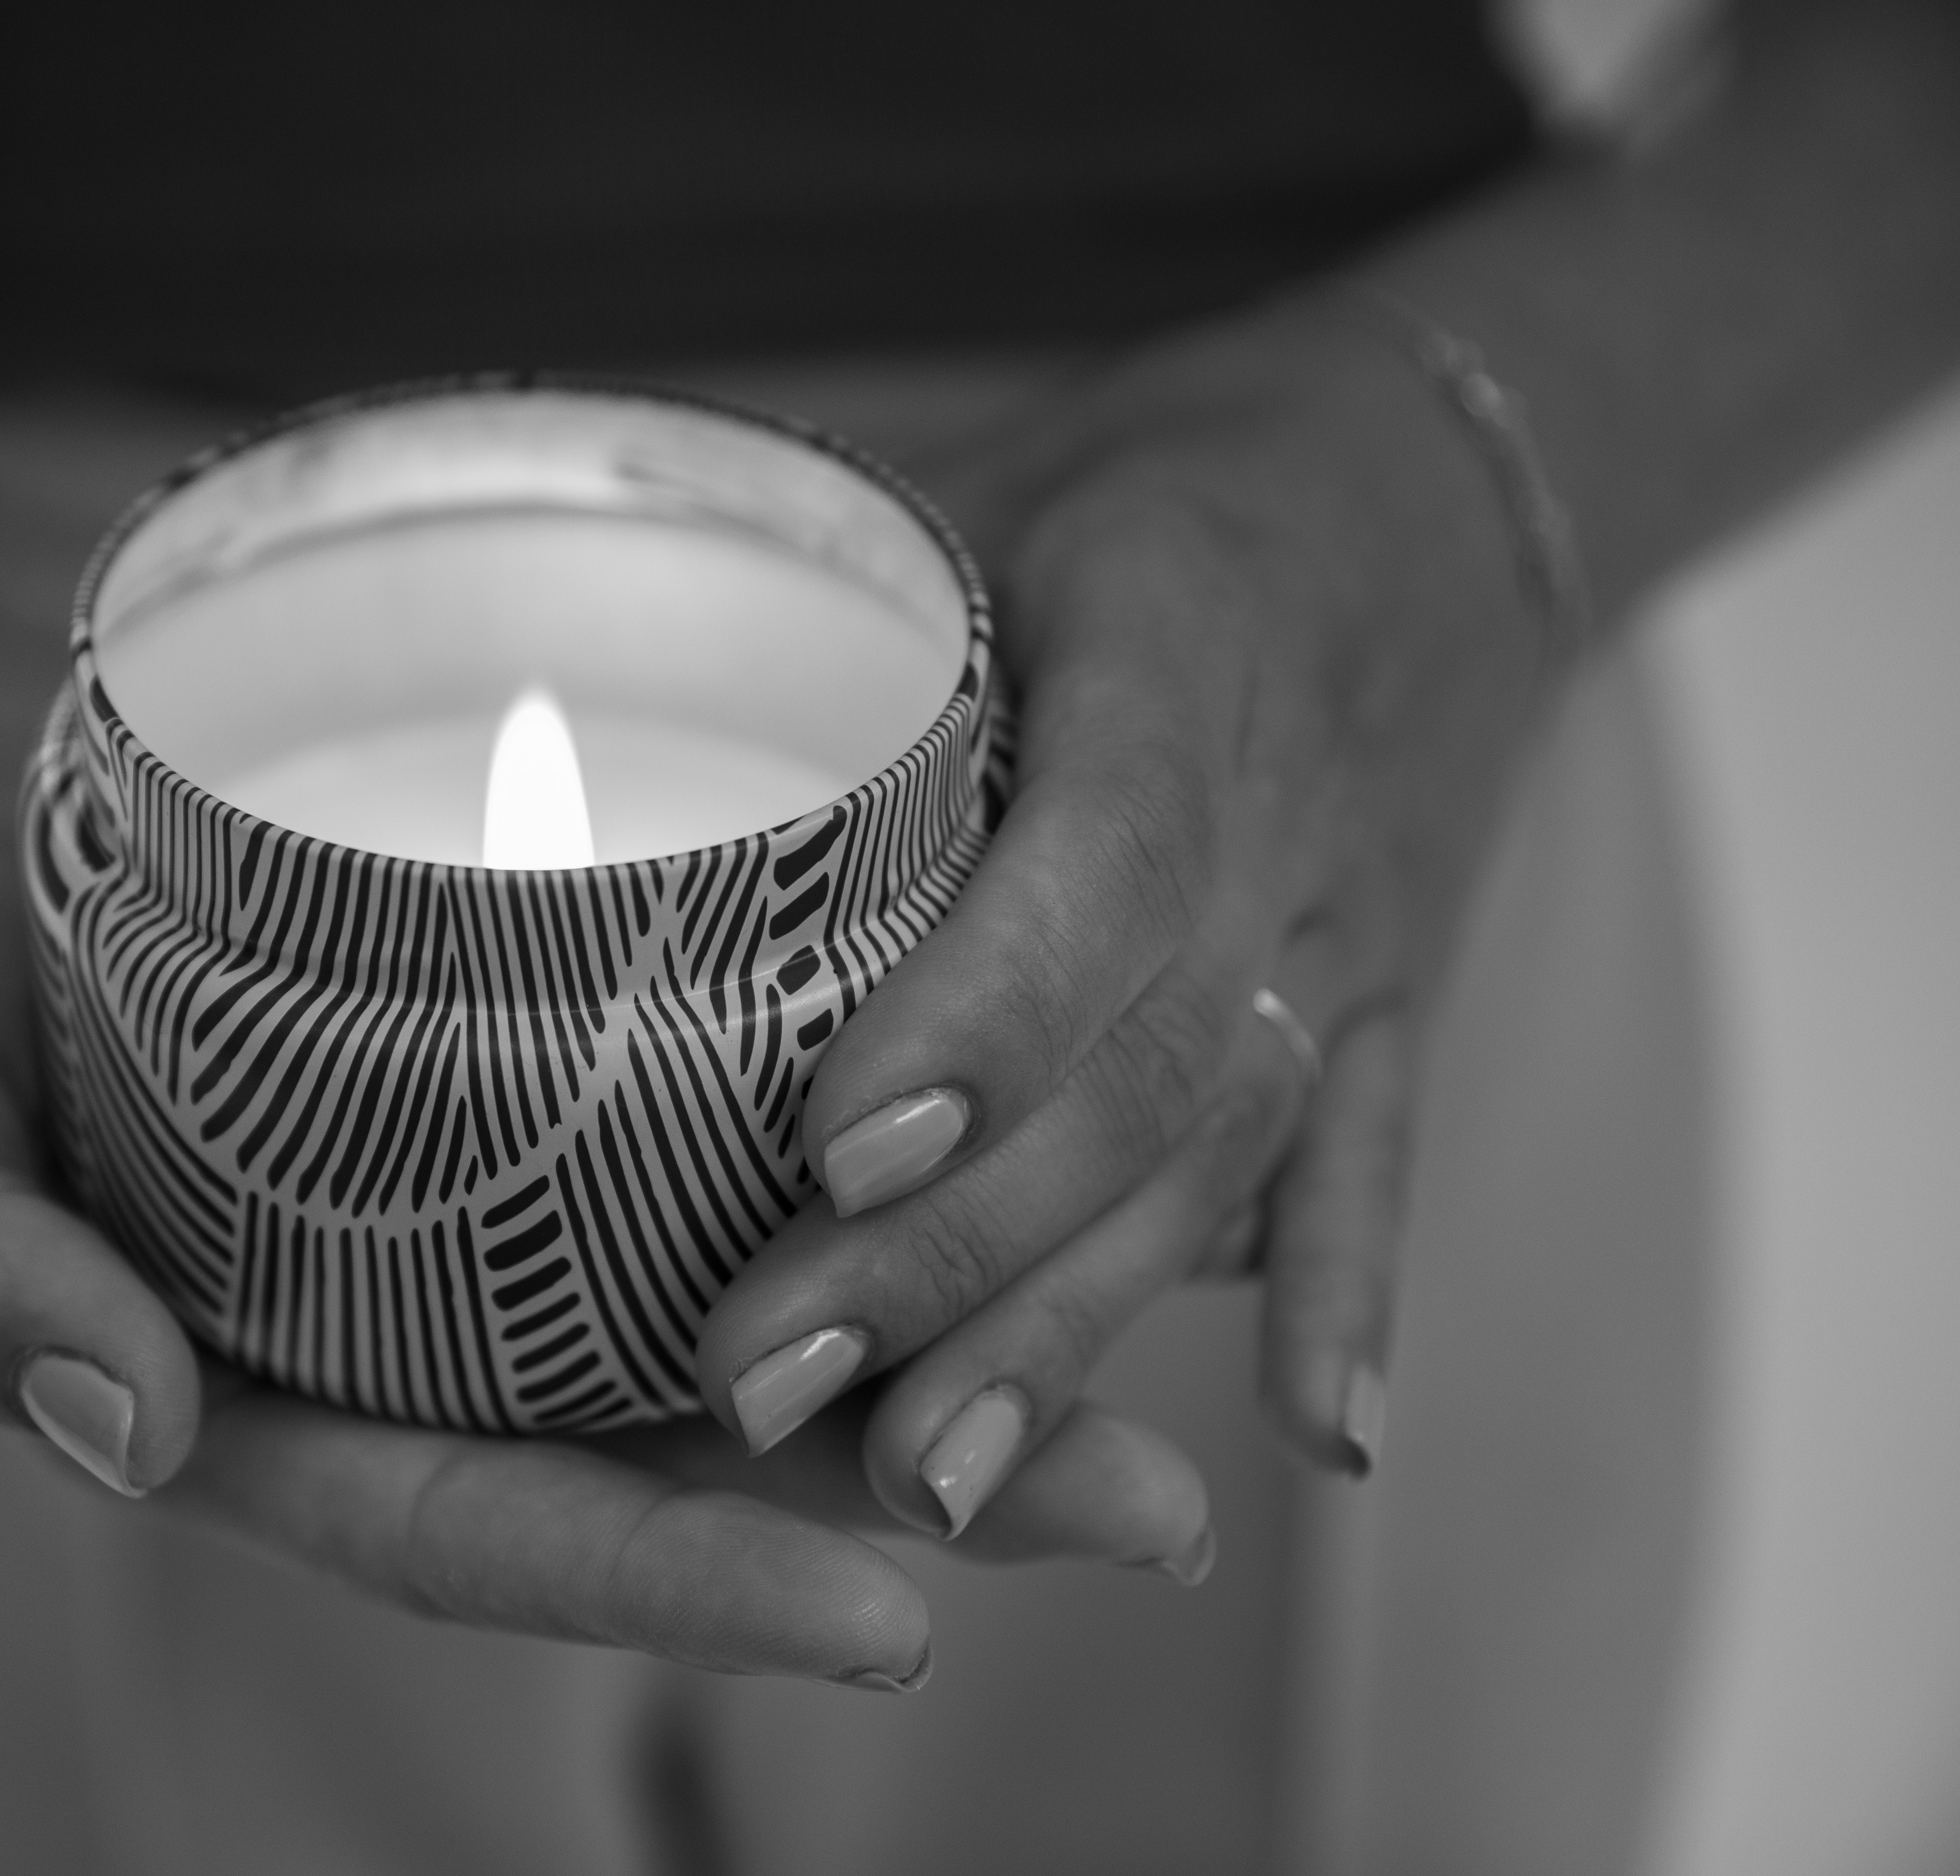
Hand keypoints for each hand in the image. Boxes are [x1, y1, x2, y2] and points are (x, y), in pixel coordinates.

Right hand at [0, 400, 1216, 1691]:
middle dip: (909, 1490)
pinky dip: (882, 1153)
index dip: (680, 1580)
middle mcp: (403, 1329)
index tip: (894, 1611)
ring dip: (956, 1328)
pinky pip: (722, 1136)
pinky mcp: (525, 1069)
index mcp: (265, 1398)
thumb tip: (123, 1430)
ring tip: (1185, 1336)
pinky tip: (1047, 1130)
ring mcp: (477, 1207)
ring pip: (743, 1303)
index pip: (492, 1527)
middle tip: (1146, 1505)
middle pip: (673, 1445)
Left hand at [695, 301, 1561, 1539]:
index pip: (1094, 862)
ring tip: (928, 1483)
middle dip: (953, 1250)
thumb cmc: (1157, 478)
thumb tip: (522, 675)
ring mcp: (1349, 928)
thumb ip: (800, 587)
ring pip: (1222, 1157)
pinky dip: (1348, 1300)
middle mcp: (1282, 812)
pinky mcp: (1391, 1002)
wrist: (1437, 477)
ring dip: (1078, 1327)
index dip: (982, 1018)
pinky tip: (1318, 1446)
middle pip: (1133, 1069)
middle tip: (764, 1383)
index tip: (836, 1153)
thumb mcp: (984, 482)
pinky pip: (1374, 1164)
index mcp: (1178, 647)